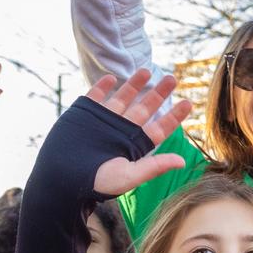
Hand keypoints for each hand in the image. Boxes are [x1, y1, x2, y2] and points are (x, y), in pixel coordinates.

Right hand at [83, 70, 191, 195]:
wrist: (63, 179)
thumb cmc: (97, 183)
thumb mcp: (130, 176)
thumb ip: (154, 167)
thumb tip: (182, 162)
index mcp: (135, 145)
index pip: (160, 128)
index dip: (174, 116)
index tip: (189, 103)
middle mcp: (122, 130)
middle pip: (145, 108)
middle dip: (159, 93)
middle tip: (172, 78)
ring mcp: (104, 120)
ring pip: (123, 98)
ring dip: (134, 84)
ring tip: (146, 69)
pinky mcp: (85, 114)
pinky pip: (95, 96)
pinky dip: (102, 86)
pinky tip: (112, 77)